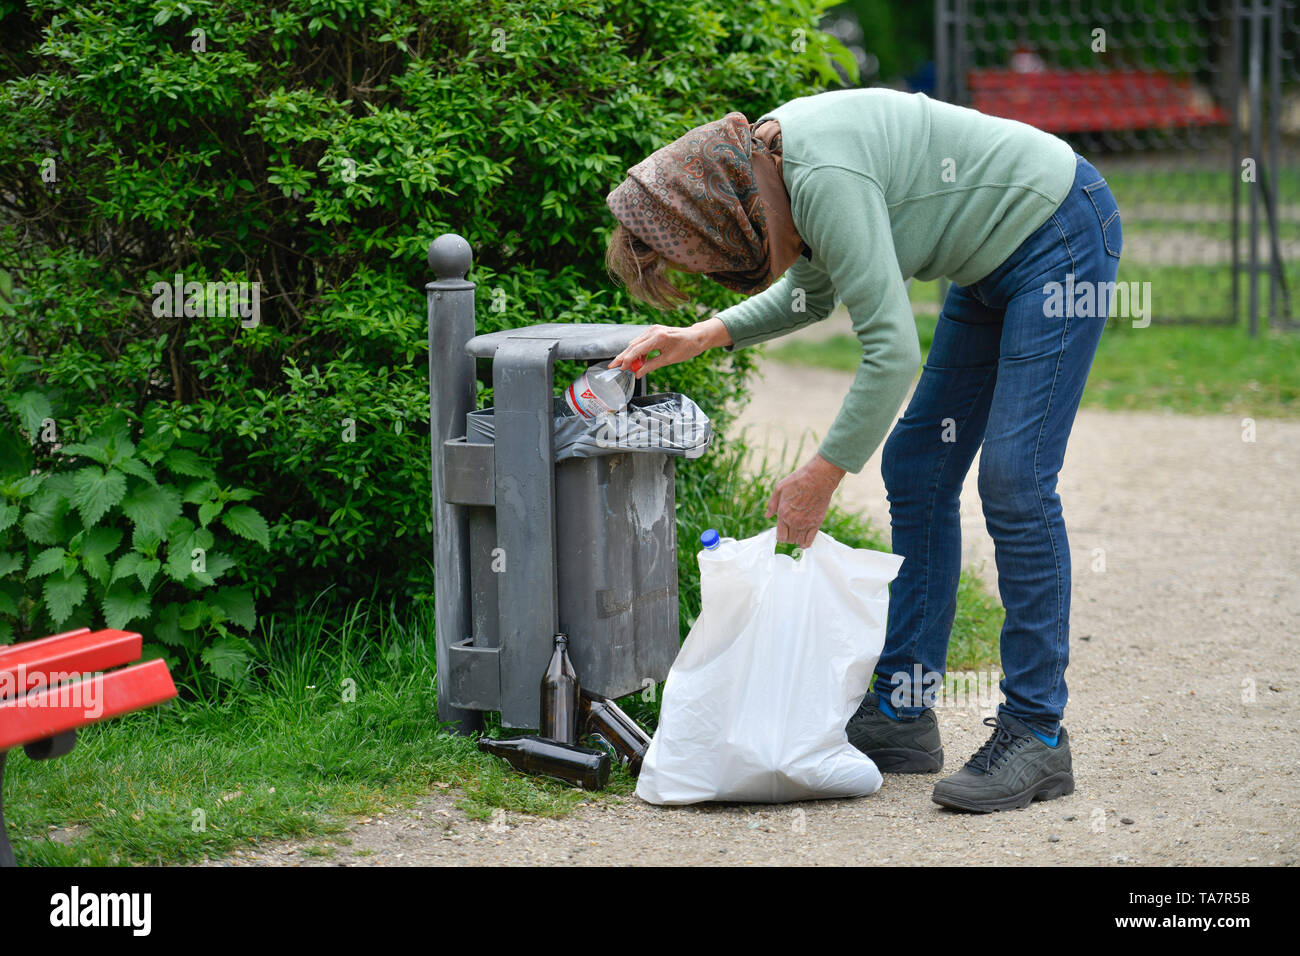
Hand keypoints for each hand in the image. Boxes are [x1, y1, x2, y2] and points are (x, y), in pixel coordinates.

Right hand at [608, 318, 731, 377]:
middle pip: (632, 345)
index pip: (636, 349)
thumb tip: (638, 374)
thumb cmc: (686, 347)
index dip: (627, 360)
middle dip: (622, 357)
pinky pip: (641, 342)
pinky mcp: (653, 331)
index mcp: (658, 337)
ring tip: (627, 367)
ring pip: (635, 343)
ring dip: (630, 355)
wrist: (696, 337)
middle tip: (613, 366)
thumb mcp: (669, 360)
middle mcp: (653, 331)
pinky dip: (638, 351)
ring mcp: (652, 329)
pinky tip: (639, 361)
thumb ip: (651, 366)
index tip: (620, 369)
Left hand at [765, 454, 846, 547]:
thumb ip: (772, 504)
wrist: (819, 478)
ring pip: (798, 541)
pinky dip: (806, 543)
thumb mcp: (779, 488)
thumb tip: (767, 515)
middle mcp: (794, 521)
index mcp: (783, 513)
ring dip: (796, 539)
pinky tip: (804, 542)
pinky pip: (810, 540)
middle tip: (790, 529)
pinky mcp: (817, 522)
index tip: (782, 530)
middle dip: (788, 536)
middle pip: (789, 540)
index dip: (780, 535)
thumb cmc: (798, 480)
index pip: (780, 536)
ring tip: (797, 532)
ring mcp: (806, 523)